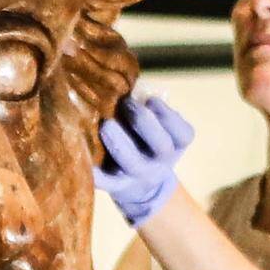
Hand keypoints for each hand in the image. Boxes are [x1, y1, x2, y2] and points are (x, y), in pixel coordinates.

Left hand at [93, 89, 196, 228]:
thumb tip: (131, 83)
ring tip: (105, 124)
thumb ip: (148, 106)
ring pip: (133, 162)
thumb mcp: (157, 126)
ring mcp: (139, 176)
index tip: (151, 100)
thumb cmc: (145, 141)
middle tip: (126, 102)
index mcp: (175, 145)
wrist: (138, 185)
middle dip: (143, 121)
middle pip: (161, 146)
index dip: (168, 115)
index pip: (183, 134)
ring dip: (119, 141)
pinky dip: (96, 172)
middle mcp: (161, 163)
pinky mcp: (117, 187)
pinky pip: (106, 182)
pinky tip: (86, 155)